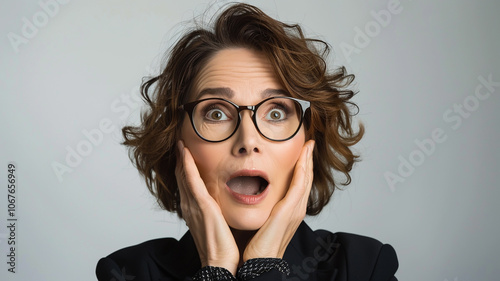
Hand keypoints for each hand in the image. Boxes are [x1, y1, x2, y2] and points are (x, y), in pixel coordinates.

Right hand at [175, 140, 238, 274]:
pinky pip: (191, 180)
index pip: (187, 184)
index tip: (185, 153)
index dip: (184, 168)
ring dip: (181, 158)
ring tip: (180, 143)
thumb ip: (217, 212)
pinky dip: (186, 165)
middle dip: (180, 160)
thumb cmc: (222, 248)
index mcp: (194, 210)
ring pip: (183, 175)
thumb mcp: (218, 224)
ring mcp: (193, 205)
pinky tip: (184, 152)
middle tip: (179, 143)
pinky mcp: (201, 206)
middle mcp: (189, 206)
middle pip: (181, 177)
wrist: (220, 263)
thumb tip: (224, 203)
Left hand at [243, 140, 314, 260]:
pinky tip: (303, 156)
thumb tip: (252, 197)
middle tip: (309, 143)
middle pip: (306, 179)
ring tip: (309, 145)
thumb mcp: (263, 222)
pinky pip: (300, 183)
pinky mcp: (290, 210)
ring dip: (308, 160)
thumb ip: (263, 209)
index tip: (302, 152)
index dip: (302, 167)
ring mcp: (296, 209)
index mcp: (290, 211)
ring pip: (306, 178)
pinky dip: (303, 168)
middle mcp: (297, 209)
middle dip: (308, 160)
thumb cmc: (258, 246)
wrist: (260, 263)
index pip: (299, 184)